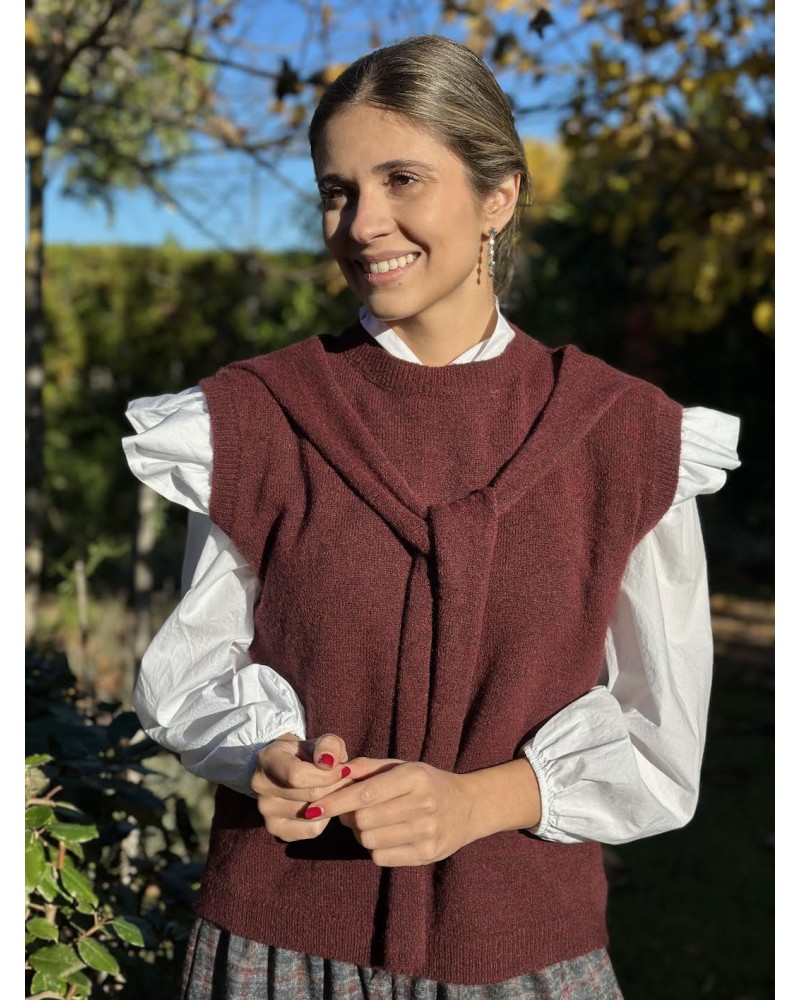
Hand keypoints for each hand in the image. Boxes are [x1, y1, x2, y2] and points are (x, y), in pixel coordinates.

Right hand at [251, 732, 352, 841]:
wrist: (291, 765)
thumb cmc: (310, 752)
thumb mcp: (322, 741)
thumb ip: (329, 746)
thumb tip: (329, 763)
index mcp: (268, 758)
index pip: (297, 775)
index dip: (327, 775)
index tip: (344, 769)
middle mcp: (261, 785)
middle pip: (310, 795)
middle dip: (336, 787)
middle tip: (348, 781)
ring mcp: (265, 809)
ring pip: (313, 814)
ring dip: (333, 802)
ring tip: (336, 790)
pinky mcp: (275, 828)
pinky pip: (311, 830)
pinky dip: (325, 819)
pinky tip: (324, 804)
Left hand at [306, 758, 475, 866]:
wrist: (468, 807)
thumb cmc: (426, 783)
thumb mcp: (401, 766)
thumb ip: (367, 767)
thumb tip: (334, 772)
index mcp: (415, 777)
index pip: (365, 793)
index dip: (335, 802)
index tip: (312, 808)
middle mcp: (424, 804)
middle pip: (363, 820)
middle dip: (348, 817)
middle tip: (350, 812)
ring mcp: (427, 832)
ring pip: (369, 841)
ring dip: (360, 833)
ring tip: (371, 823)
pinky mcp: (427, 855)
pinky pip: (381, 857)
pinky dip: (374, 848)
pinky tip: (385, 836)